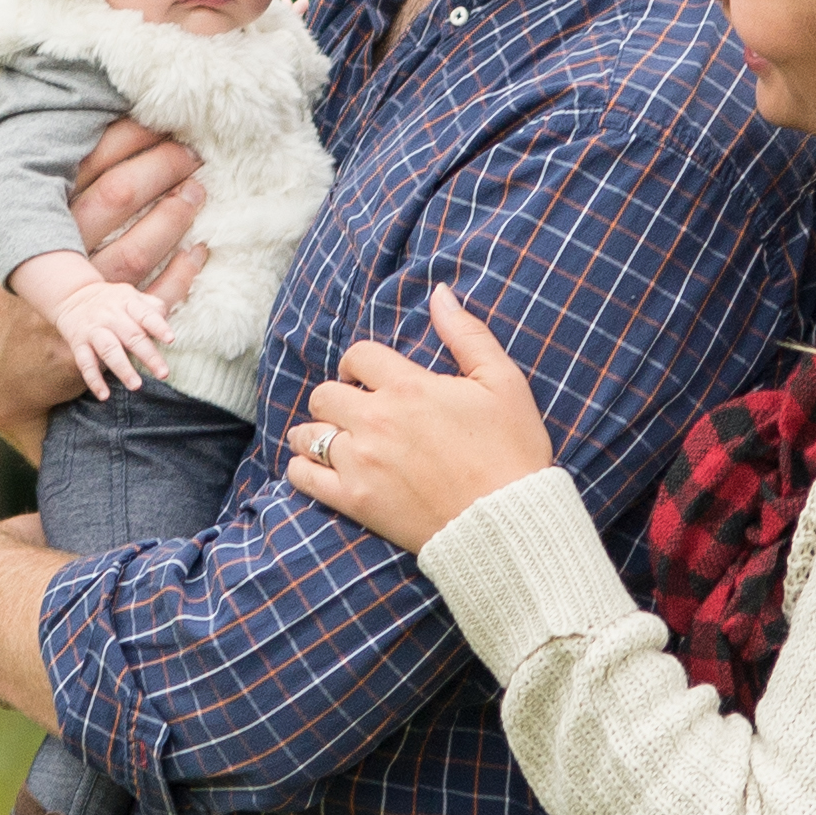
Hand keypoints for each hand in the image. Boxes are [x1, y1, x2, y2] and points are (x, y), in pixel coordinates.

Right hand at [0, 120, 213, 454]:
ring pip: (138, 250)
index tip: (156, 124)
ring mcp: (74, 300)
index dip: (124, 141)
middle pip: (117, 199)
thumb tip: (27, 141)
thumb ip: (4, 197)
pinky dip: (181, 276)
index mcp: (27, 221)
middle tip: (189, 153)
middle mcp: (51, 256)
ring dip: (174, 218)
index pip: (83, 167)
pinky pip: (150, 302)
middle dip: (159, 169)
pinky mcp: (98, 335)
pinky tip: (199, 252)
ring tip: (196, 192)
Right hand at [40, 270, 184, 398]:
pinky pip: (85, 363)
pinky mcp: (78, 344)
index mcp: (127, 302)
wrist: (72, 296)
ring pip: (109, 350)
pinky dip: (94, 380)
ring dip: (122, 369)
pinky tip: (104, 396)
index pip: (145, 314)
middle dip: (148, 355)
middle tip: (163, 374)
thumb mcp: (131, 296)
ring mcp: (93, 330)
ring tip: (136, 386)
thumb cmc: (112, 301)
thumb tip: (167, 319)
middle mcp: (110, 315)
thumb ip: (150, 307)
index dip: (158, 326)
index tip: (171, 340)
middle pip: (131, 336)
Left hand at [285, 286, 563, 553]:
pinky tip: (318, 466)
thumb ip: (467, 334)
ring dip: (315, 431)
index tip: (367, 376)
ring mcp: (361, 462)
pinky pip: (303, 477)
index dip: (360, 363)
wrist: (507, 521)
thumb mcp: (502, 382)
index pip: (359, 356)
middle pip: (325, 393)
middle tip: (353, 408)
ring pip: (308, 434)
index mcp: (409, 387)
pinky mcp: (355, 501)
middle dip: (337, 395)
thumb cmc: (512, 450)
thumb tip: (440, 293)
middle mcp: (376, 421)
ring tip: (332, 437)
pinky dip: (303, 468)